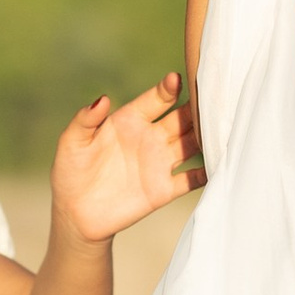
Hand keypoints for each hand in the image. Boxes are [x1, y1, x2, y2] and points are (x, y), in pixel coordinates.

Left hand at [51, 75, 202, 244]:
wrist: (75, 214)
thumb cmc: (70, 172)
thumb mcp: (72, 142)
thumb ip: (85, 120)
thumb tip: (103, 99)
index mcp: (130, 120)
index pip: (156, 99)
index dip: (168, 88)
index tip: (177, 79)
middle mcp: (150, 137)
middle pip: (182, 118)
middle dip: (199, 109)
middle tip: (215, 100)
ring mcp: (160, 163)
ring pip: (192, 144)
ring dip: (207, 136)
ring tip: (223, 128)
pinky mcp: (164, 190)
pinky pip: (192, 179)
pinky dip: (207, 172)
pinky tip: (219, 165)